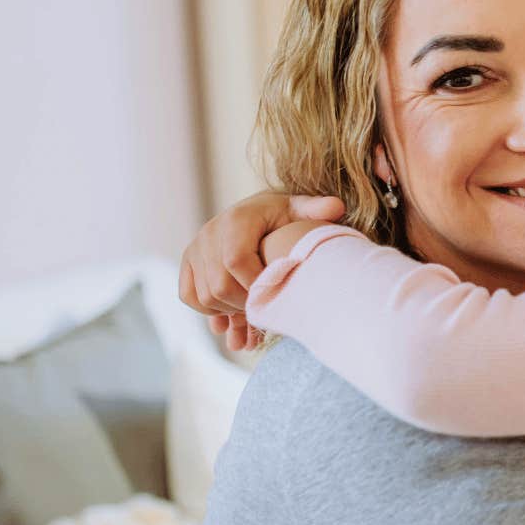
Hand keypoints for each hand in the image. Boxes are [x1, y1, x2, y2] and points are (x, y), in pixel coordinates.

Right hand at [179, 191, 342, 317]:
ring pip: (204, 296)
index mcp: (237, 220)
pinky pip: (189, 296)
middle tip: (268, 312)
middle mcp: (209, 232)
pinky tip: (231, 316)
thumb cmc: (280, 215)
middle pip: (219, 286)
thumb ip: (314, 210)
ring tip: (253, 317)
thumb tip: (336, 207)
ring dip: (229, 312)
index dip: (256, 286)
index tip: (277, 297)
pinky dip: (209, 310)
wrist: (254, 213)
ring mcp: (196, 248)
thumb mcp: (297, 210)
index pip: (237, 261)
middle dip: (245, 305)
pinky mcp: (188, 262)